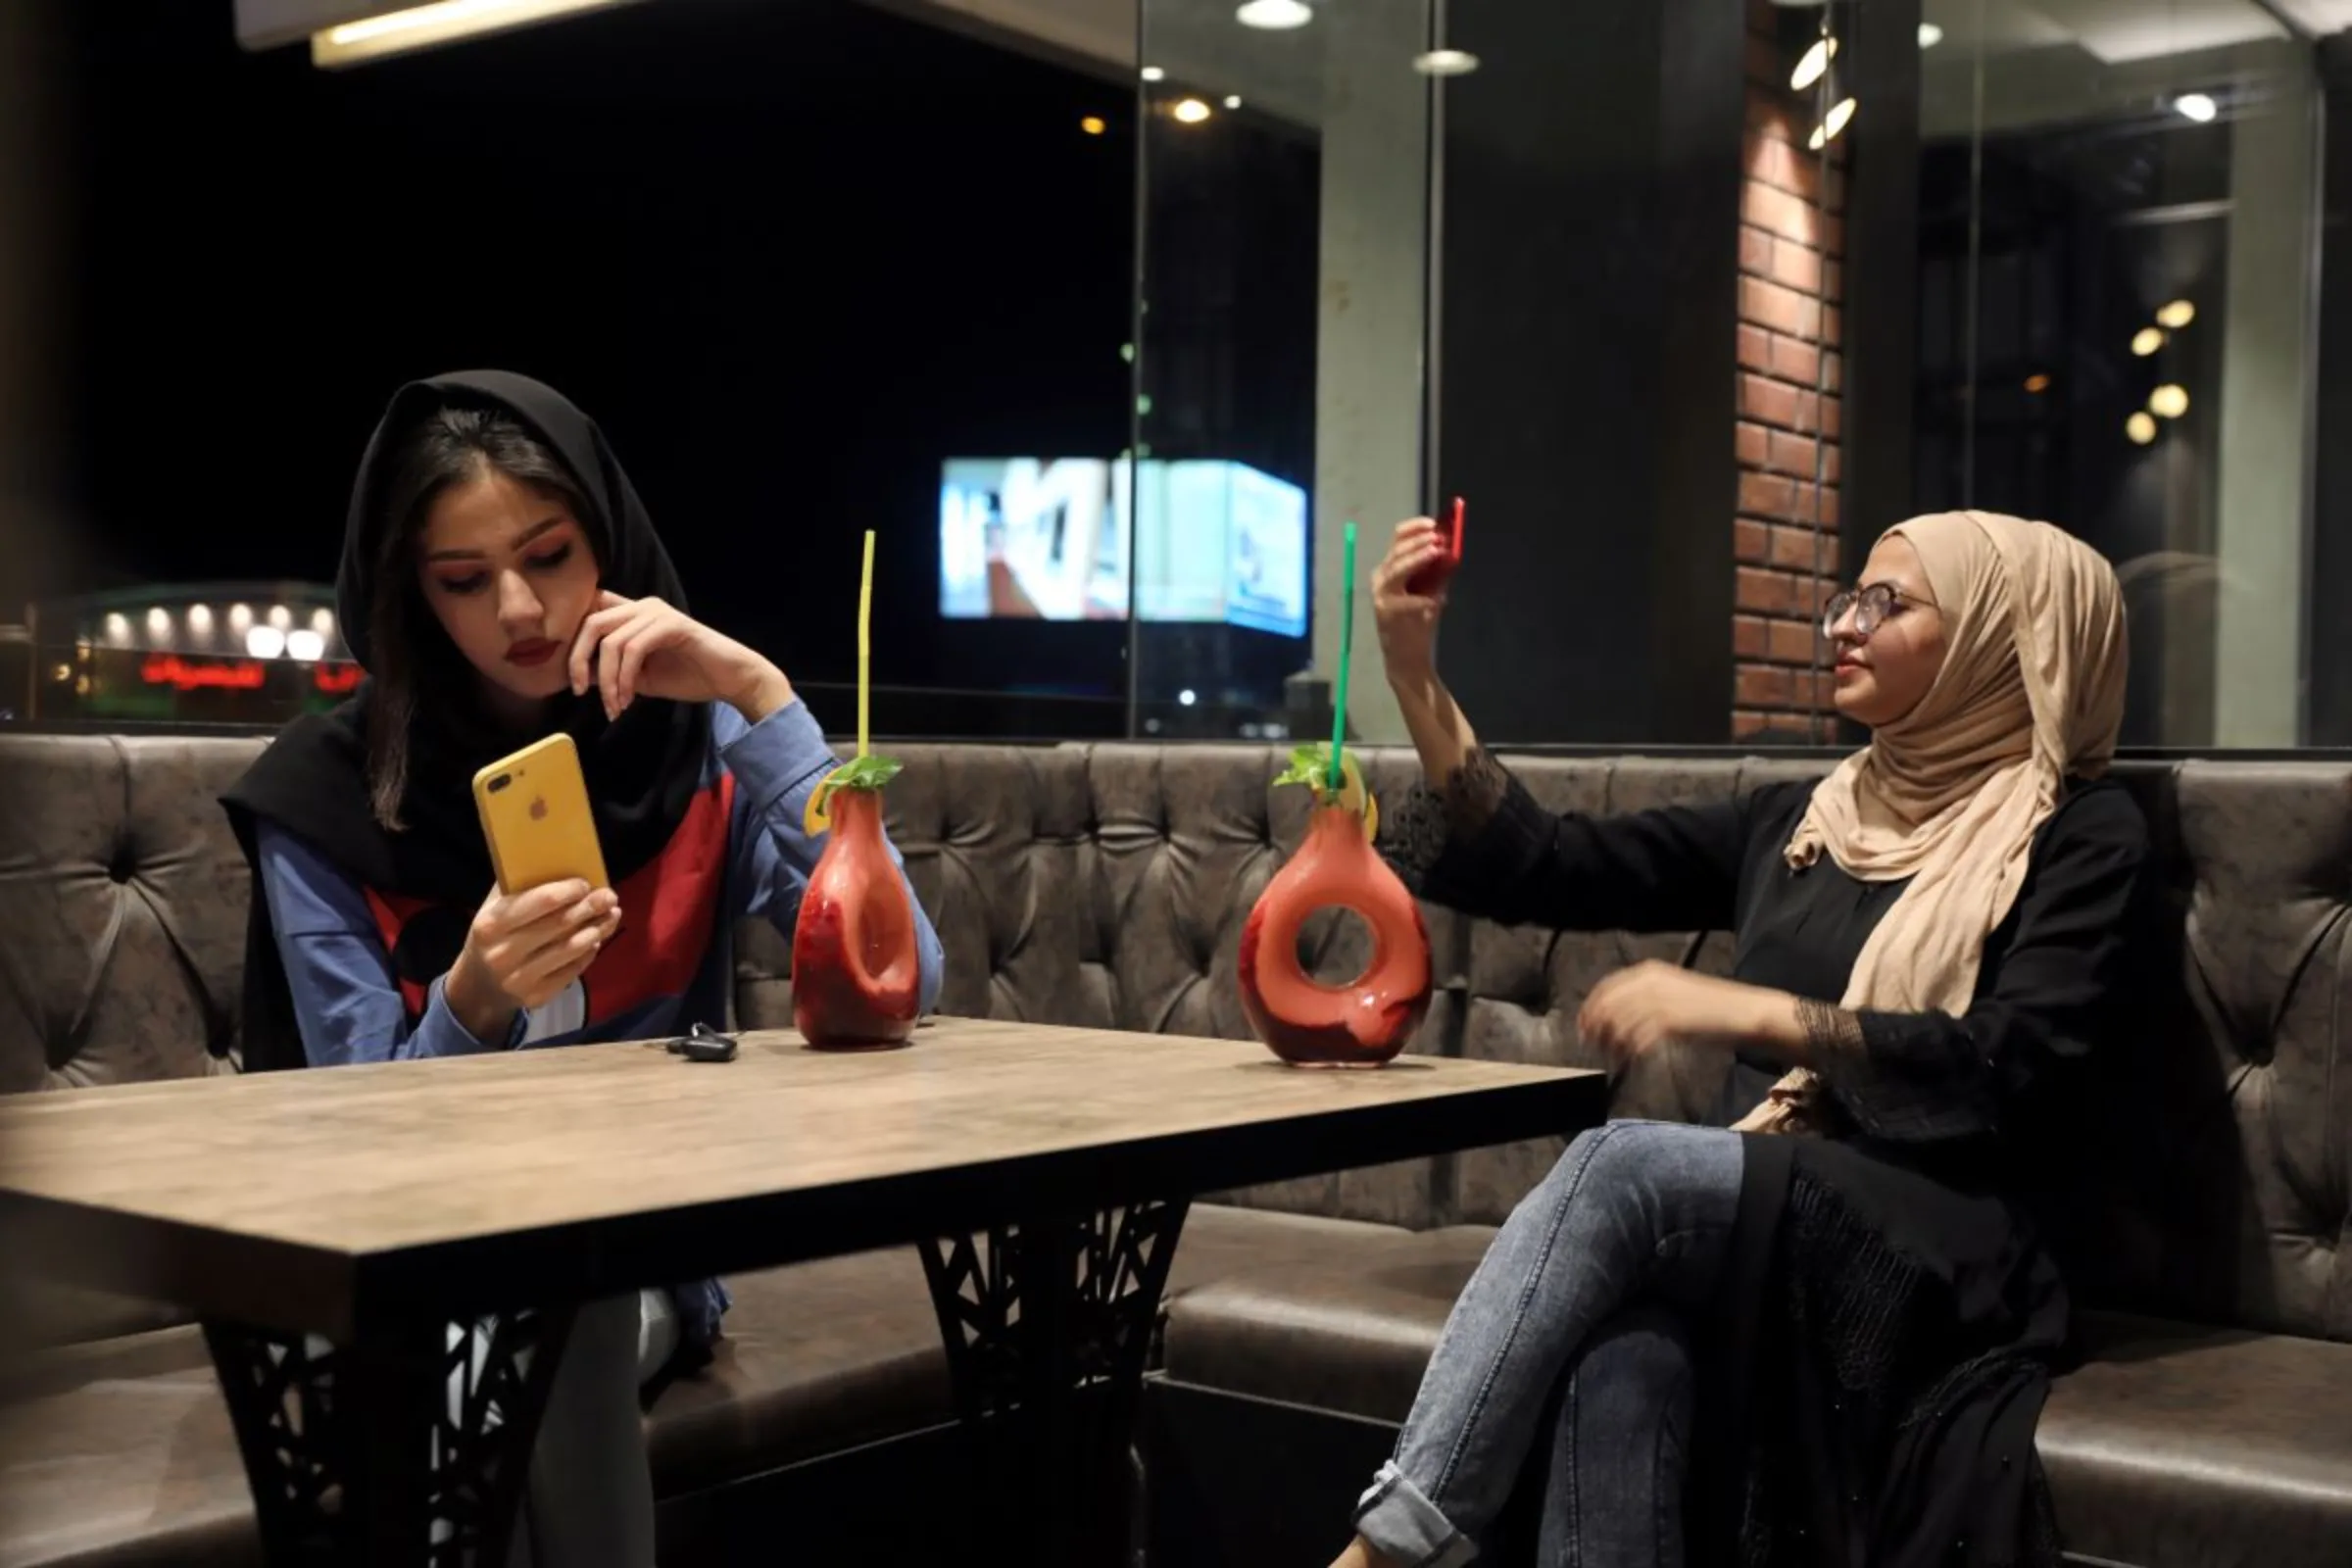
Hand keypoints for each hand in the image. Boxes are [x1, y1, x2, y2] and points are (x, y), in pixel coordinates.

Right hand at [449, 879, 620, 1025]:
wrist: (480, 983)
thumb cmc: (494, 934)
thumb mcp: (494, 907)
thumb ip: (518, 886)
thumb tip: (556, 858)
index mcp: (492, 924)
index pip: (541, 901)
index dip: (569, 890)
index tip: (586, 883)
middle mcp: (503, 953)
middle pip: (560, 924)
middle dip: (590, 907)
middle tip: (610, 896)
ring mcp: (519, 978)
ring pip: (571, 948)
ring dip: (597, 929)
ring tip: (612, 915)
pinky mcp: (537, 996)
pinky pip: (573, 970)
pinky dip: (589, 953)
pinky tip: (596, 939)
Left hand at [568, 591, 792, 722]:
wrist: (730, 679)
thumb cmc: (688, 676)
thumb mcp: (638, 677)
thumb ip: (610, 671)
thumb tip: (579, 674)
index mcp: (633, 613)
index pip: (589, 610)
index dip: (571, 635)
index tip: (568, 671)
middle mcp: (642, 605)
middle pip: (591, 622)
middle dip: (577, 659)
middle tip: (579, 690)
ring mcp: (657, 613)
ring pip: (611, 641)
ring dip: (608, 680)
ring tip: (615, 706)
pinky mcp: (672, 625)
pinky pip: (634, 649)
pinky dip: (625, 678)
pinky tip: (628, 699)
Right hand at [1372, 517, 1450, 689]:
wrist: (1407, 657)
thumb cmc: (1418, 622)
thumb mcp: (1431, 591)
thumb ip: (1438, 571)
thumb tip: (1452, 548)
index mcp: (1391, 569)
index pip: (1398, 539)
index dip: (1415, 528)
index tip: (1433, 523)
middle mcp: (1381, 578)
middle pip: (1396, 550)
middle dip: (1418, 541)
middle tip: (1438, 538)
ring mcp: (1381, 595)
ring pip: (1396, 568)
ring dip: (1417, 558)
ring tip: (1436, 552)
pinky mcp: (1386, 613)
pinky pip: (1406, 601)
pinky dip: (1422, 600)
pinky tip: (1434, 601)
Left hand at [1576, 961, 1796, 1064]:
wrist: (1743, 1012)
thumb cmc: (1709, 1006)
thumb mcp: (1672, 992)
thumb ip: (1643, 999)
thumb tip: (1612, 1019)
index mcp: (1648, 970)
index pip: (1604, 987)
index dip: (1590, 1009)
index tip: (1583, 1028)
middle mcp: (1649, 981)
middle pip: (1605, 1006)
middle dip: (1594, 1028)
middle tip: (1593, 1048)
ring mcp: (1658, 1000)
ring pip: (1618, 1024)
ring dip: (1612, 1044)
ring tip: (1615, 1057)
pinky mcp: (1669, 1021)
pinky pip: (1637, 1039)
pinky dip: (1630, 1051)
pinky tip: (1634, 1059)